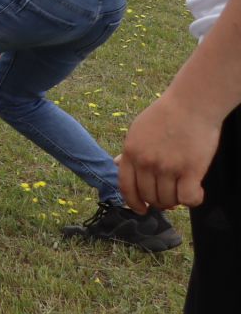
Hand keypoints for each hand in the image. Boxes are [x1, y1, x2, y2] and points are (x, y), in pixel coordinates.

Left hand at [117, 88, 221, 212]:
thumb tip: (117, 164)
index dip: (133, 203)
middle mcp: (146, 162)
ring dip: (176, 200)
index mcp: (131, 153)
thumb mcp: (138, 131)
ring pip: (168, 200)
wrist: (191, 104)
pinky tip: (196, 191)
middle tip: (170, 196)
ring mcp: (167, 167)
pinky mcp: (190, 170)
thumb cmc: (166, 116)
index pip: (126, 187)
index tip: (141, 209)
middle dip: (159, 202)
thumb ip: (129, 151)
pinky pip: (188, 199)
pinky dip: (193, 200)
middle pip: (149, 196)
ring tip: (184, 188)